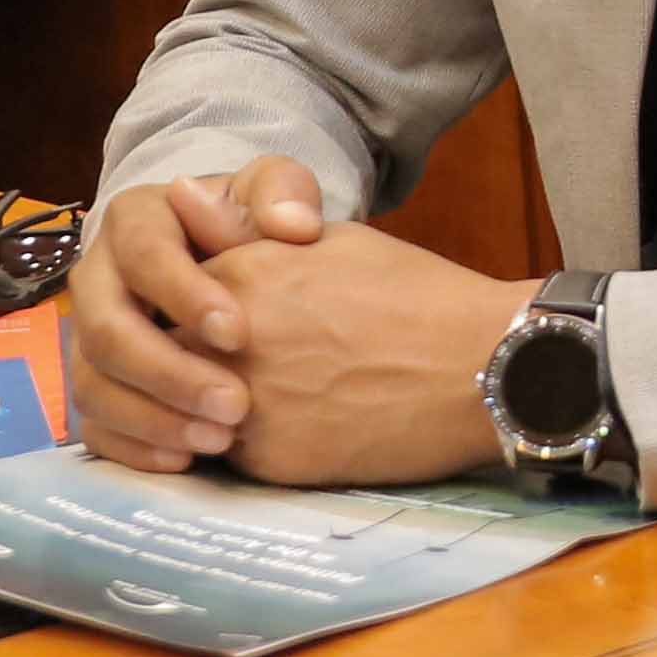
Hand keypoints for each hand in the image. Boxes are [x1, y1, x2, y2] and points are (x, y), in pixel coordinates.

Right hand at [61, 159, 332, 467]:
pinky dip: (134, 448)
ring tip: (220, 440)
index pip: (142, 254)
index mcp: (134, 219)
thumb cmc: (253, 226)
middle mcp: (97, 278)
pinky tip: (187, 460)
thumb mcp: (274, 194)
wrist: (235, 264)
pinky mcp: (94, 383)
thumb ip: (285, 196)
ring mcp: (87, 336)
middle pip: (106, 330)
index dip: (184, 295)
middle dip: (169, 373)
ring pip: (93, 385)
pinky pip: (93, 425)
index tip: (238, 334)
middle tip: (236, 405)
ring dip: (153, 419)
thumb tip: (290, 223)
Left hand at [203, 220, 538, 487]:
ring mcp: (245, 405)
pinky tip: (306, 427)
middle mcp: (227, 342)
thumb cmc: (418, 295)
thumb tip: (179, 195)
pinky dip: (256, 446)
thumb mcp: (330, 241)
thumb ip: (243, 228)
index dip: (196, 312)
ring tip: (284, 396)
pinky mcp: (271, 461)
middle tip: (252, 364)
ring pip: (192, 413)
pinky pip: (234, 457)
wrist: (486, 367)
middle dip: (193, 364)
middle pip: (171, 357)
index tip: (225, 321)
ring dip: (215, 409)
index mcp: (239, 277)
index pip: (170, 297)